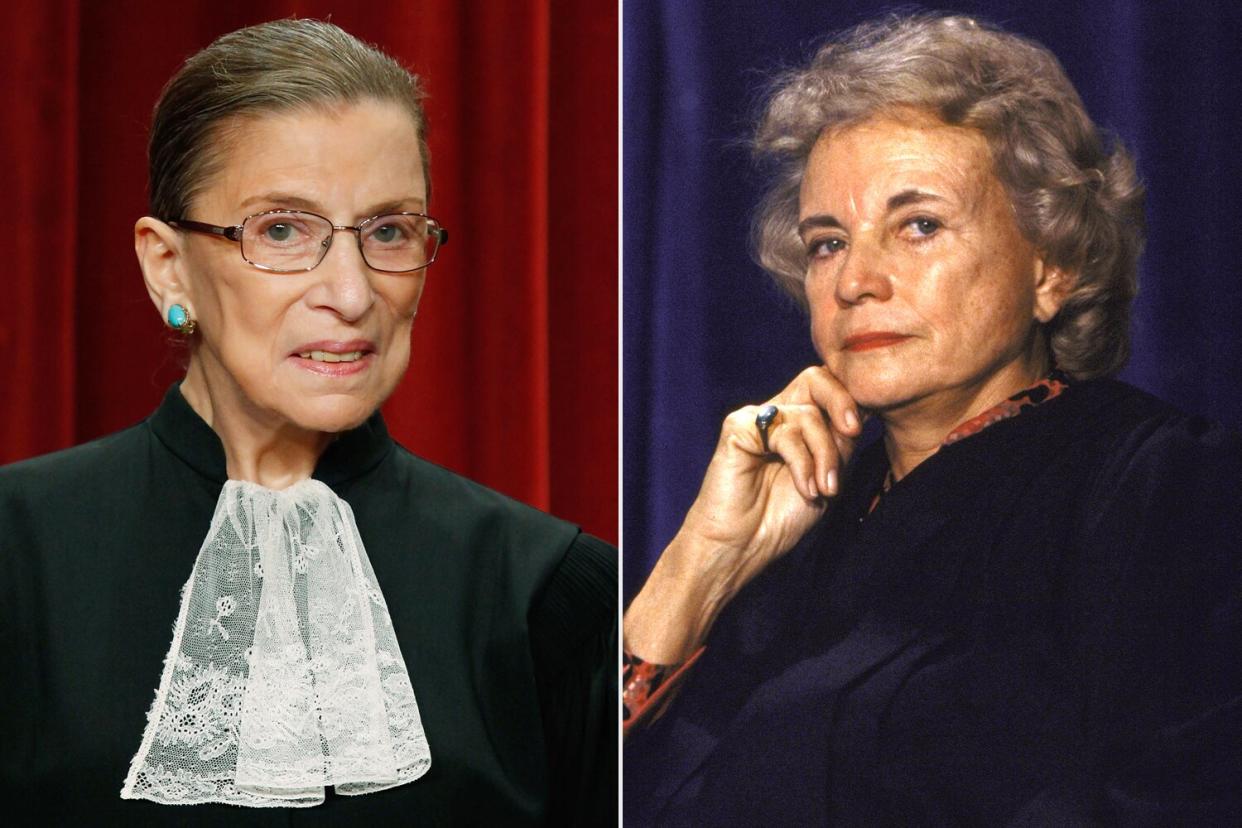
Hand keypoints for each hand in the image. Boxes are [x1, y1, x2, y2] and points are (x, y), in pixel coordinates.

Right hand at [625, 366, 862, 663]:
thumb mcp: (827, 476)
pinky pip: (785, 432)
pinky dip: (803, 463)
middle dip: (842, 402)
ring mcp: (757, 419)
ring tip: (824, 490)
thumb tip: (864, 410)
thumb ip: (841, 442)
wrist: (741, 545)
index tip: (866, 428)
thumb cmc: (780, 517)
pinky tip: (805, 489)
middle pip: (816, 379)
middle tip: (854, 431)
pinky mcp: (739, 427)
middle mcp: (777, 414)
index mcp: (798, 423)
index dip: (853, 400)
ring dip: (825, 455)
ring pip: (808, 414)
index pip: (829, 389)